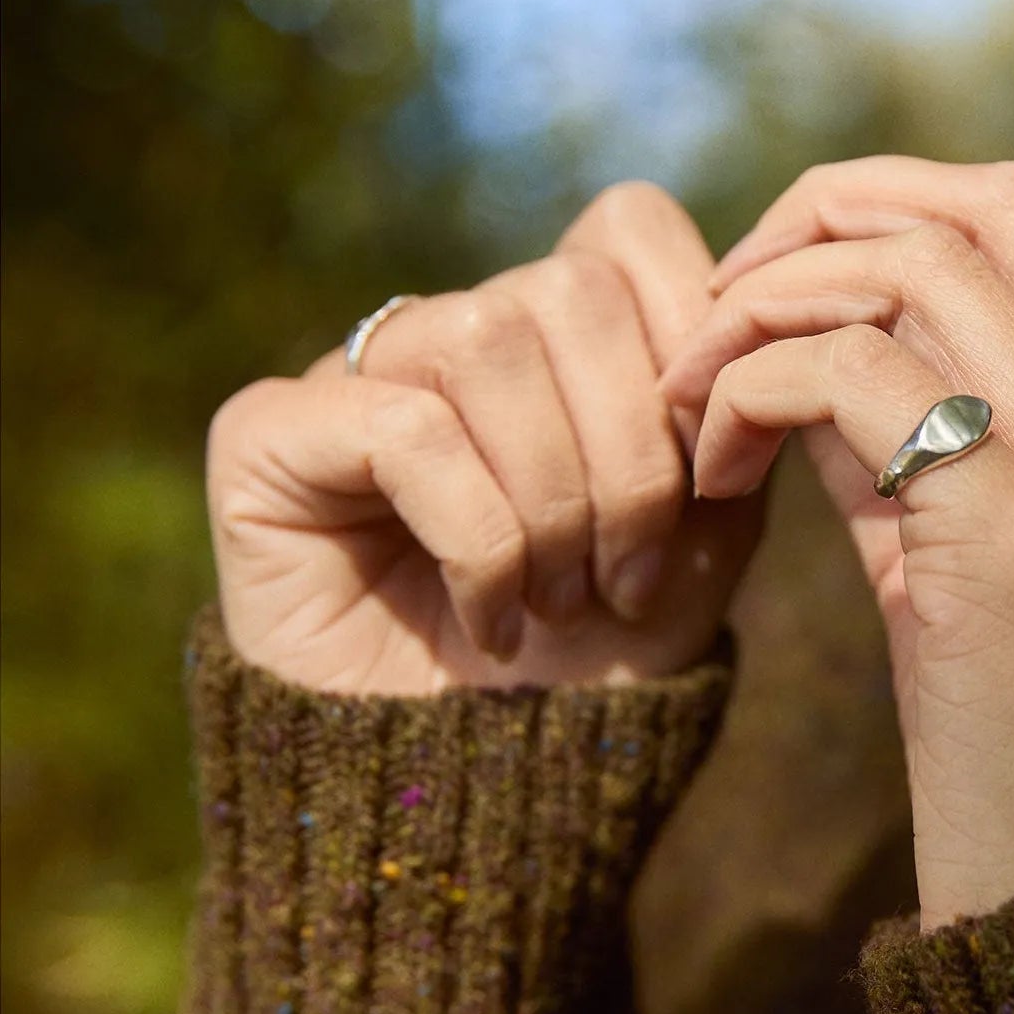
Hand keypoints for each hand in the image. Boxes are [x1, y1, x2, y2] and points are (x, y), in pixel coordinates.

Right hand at [206, 182, 764, 694]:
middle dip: (628, 451)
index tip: (710, 465)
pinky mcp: (270, 433)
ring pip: (489, 342)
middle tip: (623, 578)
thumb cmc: (601, 649)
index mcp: (558, 327)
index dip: (688, 327)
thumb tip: (743, 330)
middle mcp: (454, 327)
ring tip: (556, 601)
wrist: (483, 787)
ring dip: (553, 499)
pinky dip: (479, 537)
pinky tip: (489, 620)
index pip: (628, 226)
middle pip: (571, 288)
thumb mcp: (707, 529)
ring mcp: (357, 370)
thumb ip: (733, 415)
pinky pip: (403, 428)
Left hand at [659, 157, 1013, 930]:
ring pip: (917, 267)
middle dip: (829, 211)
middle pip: (988, 203)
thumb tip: (797, 351)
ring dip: (768, 303)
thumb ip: (920, 455)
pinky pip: (855, 378)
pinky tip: (710, 467)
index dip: (891, 208)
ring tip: (689, 395)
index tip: (784, 281)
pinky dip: (754, 387)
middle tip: (722, 299)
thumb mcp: (984, 581)